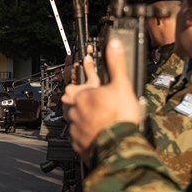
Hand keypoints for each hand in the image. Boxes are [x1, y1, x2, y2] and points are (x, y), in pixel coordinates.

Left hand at [62, 39, 141, 162]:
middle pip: (70, 103)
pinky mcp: (79, 144)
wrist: (119, 147)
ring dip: (80, 117)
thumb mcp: (122, 85)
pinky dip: (84, 133)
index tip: (86, 79)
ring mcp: (75, 129)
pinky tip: (94, 133)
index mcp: (82, 96)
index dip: (81, 81)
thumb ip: (116, 64)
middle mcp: (74, 112)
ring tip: (93, 117)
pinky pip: (77, 136)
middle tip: (90, 100)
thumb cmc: (120, 118)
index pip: (74, 84)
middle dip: (78, 100)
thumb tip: (114, 45)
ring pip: (73, 120)